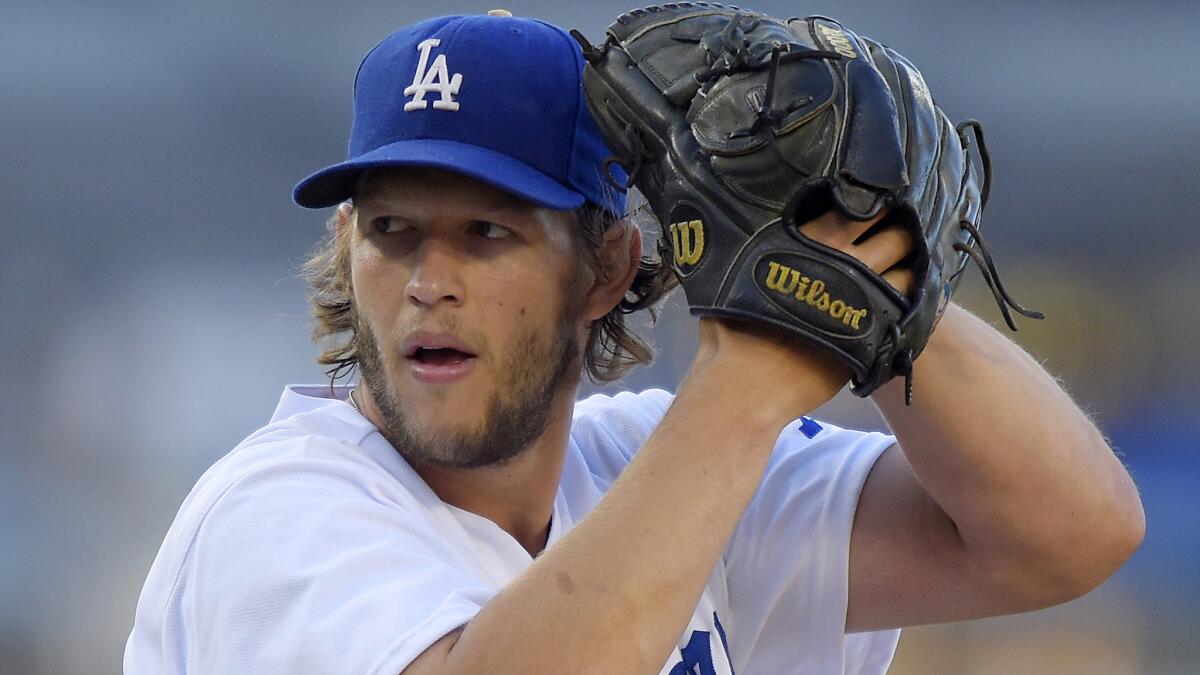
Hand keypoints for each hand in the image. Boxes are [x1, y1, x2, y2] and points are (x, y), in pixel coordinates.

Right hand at [692, 209, 914, 414]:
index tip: (872, 207)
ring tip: (902, 270)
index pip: (856, 208)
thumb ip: (747, 252)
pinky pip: (907, 308)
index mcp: (811, 240)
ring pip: (907, 269)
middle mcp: (845, 262)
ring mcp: (864, 298)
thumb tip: (743, 234)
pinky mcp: (875, 332)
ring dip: (908, 268)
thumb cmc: (732, 333)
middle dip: (898, 233)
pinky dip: (907, 302)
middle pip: (893, 234)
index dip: (869, 205)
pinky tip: (899, 304)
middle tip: (896, 237)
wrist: (746, 386)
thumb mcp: (728, 277)